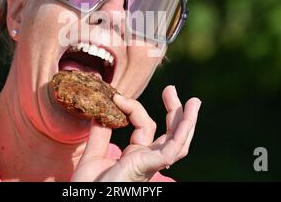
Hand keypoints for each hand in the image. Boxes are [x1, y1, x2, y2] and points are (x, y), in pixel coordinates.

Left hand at [71, 86, 200, 181]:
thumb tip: (102, 110)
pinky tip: (187, 121)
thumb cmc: (90, 187)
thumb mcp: (93, 155)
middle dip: (175, 111)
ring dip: (187, 121)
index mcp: (137, 156)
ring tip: (194, 102)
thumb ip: (100, 134)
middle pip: (170, 134)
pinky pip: (171, 152)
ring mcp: (150, 164)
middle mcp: (147, 159)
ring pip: (178, 143)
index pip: (144, 126)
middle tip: (171, 89)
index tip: (116, 96)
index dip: (133, 108)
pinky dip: (181, 135)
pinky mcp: (148, 167)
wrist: (86, 201)